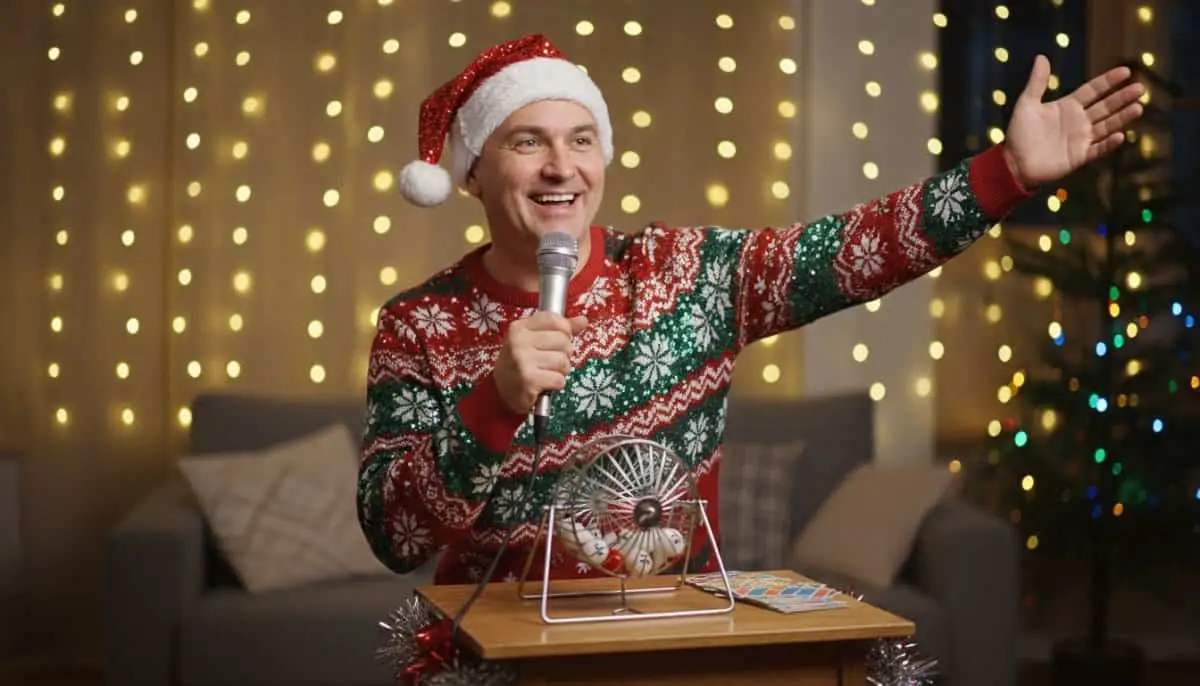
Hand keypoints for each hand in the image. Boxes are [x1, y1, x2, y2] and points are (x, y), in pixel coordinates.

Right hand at [494, 312, 587, 414]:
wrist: (502, 392)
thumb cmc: (521, 363)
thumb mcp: (535, 340)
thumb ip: (559, 329)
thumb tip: (583, 321)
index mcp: (520, 328)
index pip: (554, 320)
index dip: (564, 331)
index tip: (557, 342)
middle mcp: (519, 342)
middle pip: (563, 341)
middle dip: (564, 354)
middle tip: (550, 362)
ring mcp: (522, 361)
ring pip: (563, 361)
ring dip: (560, 371)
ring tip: (547, 373)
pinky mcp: (528, 380)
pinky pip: (559, 379)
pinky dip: (556, 384)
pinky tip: (544, 384)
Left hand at [1003, 55, 1145, 187]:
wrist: (1013, 163)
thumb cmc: (1018, 134)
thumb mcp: (1026, 104)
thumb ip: (1037, 82)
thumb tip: (1041, 57)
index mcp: (1068, 106)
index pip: (1093, 90)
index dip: (1108, 81)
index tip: (1126, 71)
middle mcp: (1079, 121)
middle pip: (1105, 106)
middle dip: (1122, 97)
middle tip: (1140, 88)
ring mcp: (1081, 139)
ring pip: (1107, 125)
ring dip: (1122, 118)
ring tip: (1138, 107)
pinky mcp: (1079, 156)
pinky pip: (1098, 149)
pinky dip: (1108, 143)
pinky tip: (1120, 135)